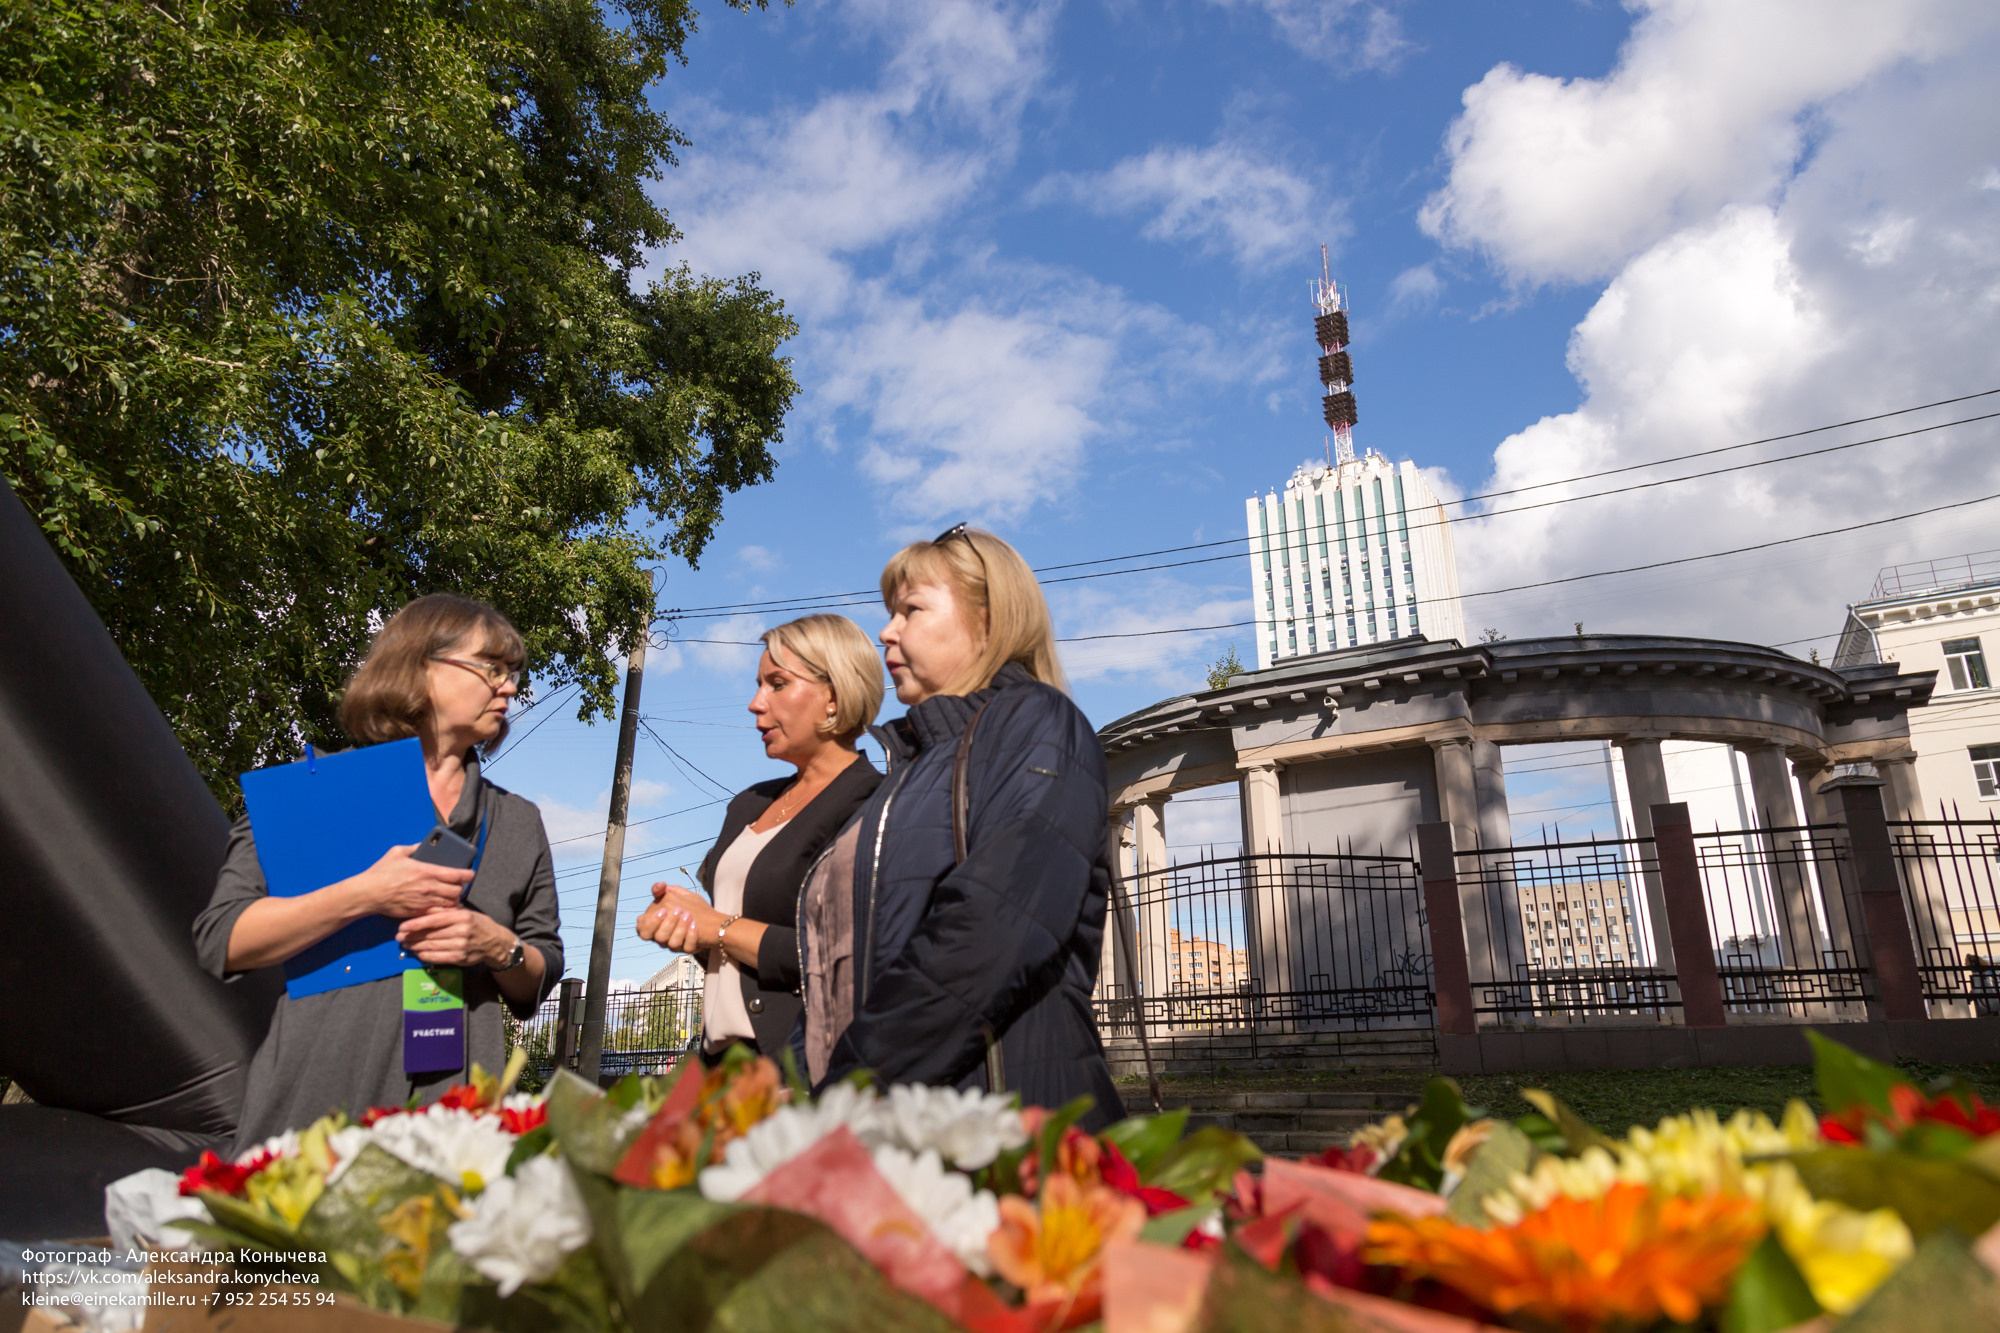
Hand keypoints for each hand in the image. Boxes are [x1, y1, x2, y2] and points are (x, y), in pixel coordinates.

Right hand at [354, 845, 472, 919]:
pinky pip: (438, 914)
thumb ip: (413, 847)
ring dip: (453, 900)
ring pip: (450, 904)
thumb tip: (423, 844)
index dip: (468, 874)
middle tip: (458, 885)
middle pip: (457, 891)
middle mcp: (428, 888)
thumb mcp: (397, 852)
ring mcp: (424, 902)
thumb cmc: (381, 872)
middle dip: (460, 888)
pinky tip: (441, 907)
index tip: (470, 874)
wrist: (368, 894)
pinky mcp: (418, 913)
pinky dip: (443, 911)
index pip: (457, 875)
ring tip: (451, 896)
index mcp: (426, 871)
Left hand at [397, 907, 511, 967]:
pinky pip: (437, 957)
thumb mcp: (465, 913)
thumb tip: (424, 911)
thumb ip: (447, 913)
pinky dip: (425, 955)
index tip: (402, 927)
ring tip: (406, 945)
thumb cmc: (477, 924)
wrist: (495, 942)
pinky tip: (418, 953)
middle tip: (399, 937)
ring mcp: (461, 945)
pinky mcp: (460, 958)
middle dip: (412, 937)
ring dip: (416, 947)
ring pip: (431, 946)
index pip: (434, 920)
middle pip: (430, 934)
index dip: (416, 924)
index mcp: (462, 916)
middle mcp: (461, 930)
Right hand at [635, 883, 718, 952]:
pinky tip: (695, 925)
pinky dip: (691, 936)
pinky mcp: (689, 948)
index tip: (663, 910)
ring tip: (689, 915)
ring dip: (680, 928)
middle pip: (657, 938)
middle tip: (678, 910)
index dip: (650, 922)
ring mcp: (676, 944)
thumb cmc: (690, 907)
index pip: (642, 929)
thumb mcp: (677, 895)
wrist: (713, 919)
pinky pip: (687, 948)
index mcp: (656, 925)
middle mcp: (663, 937)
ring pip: (671, 944)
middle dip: (667, 924)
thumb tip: (659, 885)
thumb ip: (664, 890)